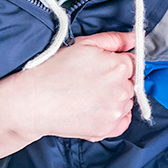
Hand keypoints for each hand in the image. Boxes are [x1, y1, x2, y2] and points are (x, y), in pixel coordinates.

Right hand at [0, 32, 135, 163]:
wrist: (33, 101)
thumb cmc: (54, 70)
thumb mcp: (83, 44)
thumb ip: (114, 40)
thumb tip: (134, 38)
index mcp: (119, 66)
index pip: (133, 62)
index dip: (116, 62)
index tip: (101, 67)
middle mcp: (122, 90)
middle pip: (130, 82)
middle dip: (116, 79)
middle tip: (90, 81)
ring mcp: (116, 112)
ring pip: (126, 101)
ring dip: (114, 98)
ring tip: (88, 95)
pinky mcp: (107, 129)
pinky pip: (123, 121)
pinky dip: (114, 116)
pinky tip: (95, 109)